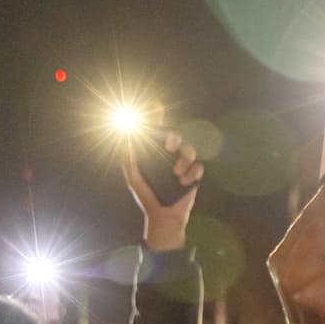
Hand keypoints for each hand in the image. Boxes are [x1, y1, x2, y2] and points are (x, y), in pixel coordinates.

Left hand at [124, 126, 203, 251]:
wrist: (163, 217)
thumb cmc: (147, 197)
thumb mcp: (134, 178)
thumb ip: (129, 159)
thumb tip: (126, 138)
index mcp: (154, 155)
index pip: (156, 133)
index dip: (157, 118)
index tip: (156, 106)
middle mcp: (169, 157)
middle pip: (175, 137)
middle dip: (173, 137)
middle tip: (168, 144)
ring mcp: (183, 166)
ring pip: (189, 150)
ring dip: (183, 159)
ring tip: (175, 174)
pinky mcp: (193, 176)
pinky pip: (198, 166)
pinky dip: (192, 173)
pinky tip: (184, 182)